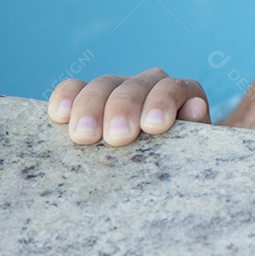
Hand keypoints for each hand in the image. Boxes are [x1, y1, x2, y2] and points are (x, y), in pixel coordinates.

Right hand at [47, 67, 209, 146]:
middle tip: (117, 137)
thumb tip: (195, 107)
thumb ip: (195, 129)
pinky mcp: (89, 98)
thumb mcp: (193, 151)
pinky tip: (59, 115)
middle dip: (124, 109)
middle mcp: (150, 84)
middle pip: (134, 87)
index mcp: (182, 93)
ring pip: (103, 85)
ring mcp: (118, 88)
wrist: (160, 171)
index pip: (172, 88)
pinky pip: (74, 88)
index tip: (154, 126)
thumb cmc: (180, 162)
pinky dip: (66, 98)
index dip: (162, 103)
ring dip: (91, 107)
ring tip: (83, 135)